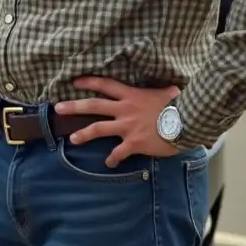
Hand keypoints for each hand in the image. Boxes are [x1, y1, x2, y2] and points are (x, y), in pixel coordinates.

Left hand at [55, 76, 181, 167]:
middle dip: (74, 107)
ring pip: (98, 129)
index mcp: (131, 95)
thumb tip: (172, 88)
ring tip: (72, 139)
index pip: (105, 85)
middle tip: (58, 108)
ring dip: (83, 134)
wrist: (187, 123)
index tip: (74, 82)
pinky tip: (109, 163)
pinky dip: (112, 159)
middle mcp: (124, 110)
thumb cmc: (180, 106)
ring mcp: (127, 127)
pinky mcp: (133, 143)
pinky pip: (118, 153)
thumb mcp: (167, 93)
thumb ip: (161, 91)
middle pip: (93, 106)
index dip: (88, 82)